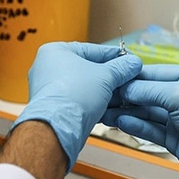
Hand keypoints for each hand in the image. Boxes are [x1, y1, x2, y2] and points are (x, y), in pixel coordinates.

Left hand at [12, 42, 142, 171]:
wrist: (59, 128)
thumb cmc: (72, 97)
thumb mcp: (106, 76)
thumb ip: (122, 68)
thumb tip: (132, 63)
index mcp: (55, 51)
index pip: (93, 50)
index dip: (114, 56)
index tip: (128, 61)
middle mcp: (46, 67)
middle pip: (87, 69)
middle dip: (108, 76)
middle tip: (126, 78)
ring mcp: (48, 89)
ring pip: (83, 86)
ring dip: (102, 91)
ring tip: (119, 94)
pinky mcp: (52, 107)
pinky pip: (76, 100)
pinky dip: (91, 102)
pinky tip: (106, 106)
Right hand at [102, 65, 178, 178]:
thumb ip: (150, 90)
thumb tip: (125, 88)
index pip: (157, 73)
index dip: (135, 77)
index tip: (115, 78)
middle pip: (149, 92)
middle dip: (128, 95)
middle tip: (105, 95)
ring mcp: (178, 117)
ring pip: (147, 111)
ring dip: (127, 111)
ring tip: (105, 111)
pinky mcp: (172, 136)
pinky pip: (150, 127)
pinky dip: (135, 124)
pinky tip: (119, 121)